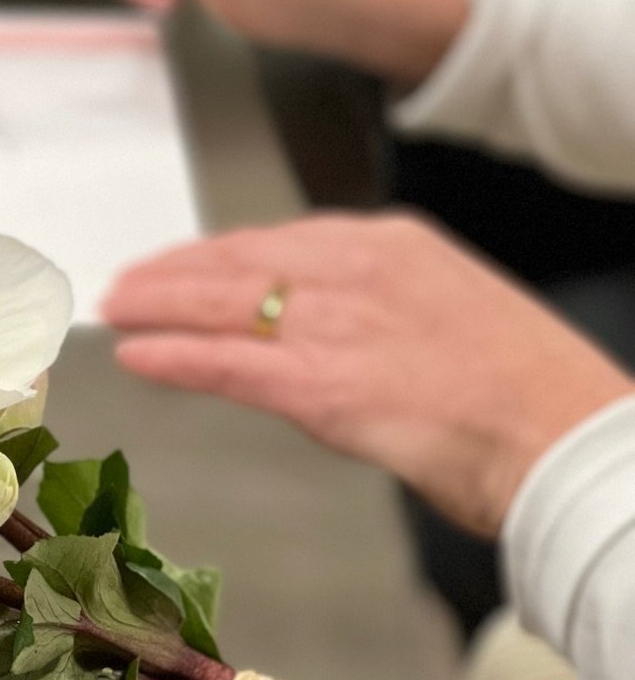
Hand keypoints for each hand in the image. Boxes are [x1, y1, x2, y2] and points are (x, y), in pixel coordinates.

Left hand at [103, 214, 634, 537]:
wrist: (564, 440)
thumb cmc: (528, 396)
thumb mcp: (450, 315)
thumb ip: (384, 309)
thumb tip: (332, 329)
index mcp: (392, 246)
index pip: (280, 239)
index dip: (216, 254)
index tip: (180, 262)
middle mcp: (356, 270)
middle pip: (237, 261)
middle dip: (171, 273)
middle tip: (126, 282)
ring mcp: (336, 325)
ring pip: (220, 304)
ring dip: (156, 306)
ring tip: (115, 311)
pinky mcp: (321, 385)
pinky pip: (226, 362)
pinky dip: (173, 356)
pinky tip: (136, 355)